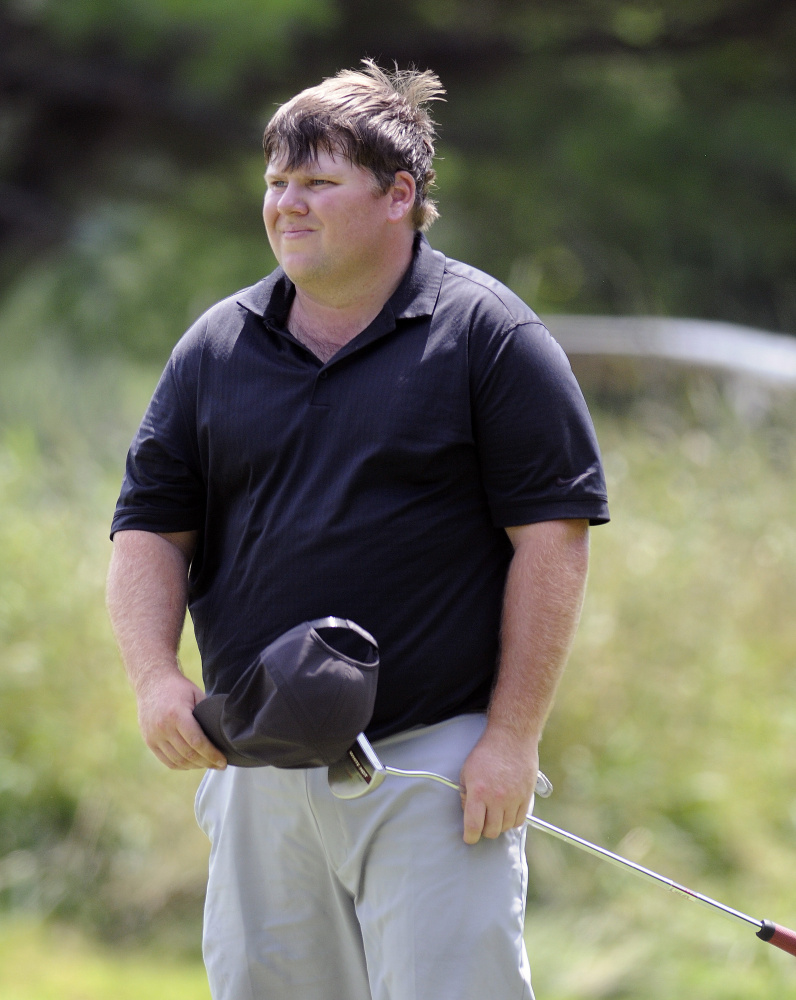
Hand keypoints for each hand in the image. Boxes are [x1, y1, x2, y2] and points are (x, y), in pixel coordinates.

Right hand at [136, 670, 226, 770]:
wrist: (152, 682)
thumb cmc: (179, 688)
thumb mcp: (196, 694)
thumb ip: (207, 714)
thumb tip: (224, 731)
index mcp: (177, 714)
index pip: (197, 742)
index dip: (212, 755)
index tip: (223, 762)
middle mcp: (163, 727)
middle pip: (188, 754)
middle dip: (207, 763)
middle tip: (219, 765)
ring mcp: (154, 736)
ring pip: (178, 760)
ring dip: (195, 766)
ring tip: (208, 764)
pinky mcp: (149, 741)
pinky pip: (166, 760)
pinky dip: (181, 765)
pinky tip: (192, 764)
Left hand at [459, 727, 537, 844]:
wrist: (511, 738)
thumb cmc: (486, 752)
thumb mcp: (467, 771)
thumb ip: (465, 794)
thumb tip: (467, 812)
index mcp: (479, 792)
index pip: (474, 826)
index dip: (470, 837)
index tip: (469, 838)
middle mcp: (497, 799)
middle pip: (491, 831)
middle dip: (484, 831)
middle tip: (481, 824)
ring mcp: (513, 798)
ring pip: (506, 827)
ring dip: (499, 826)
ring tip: (494, 816)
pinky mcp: (526, 796)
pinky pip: (520, 820)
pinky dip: (512, 822)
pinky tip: (507, 814)